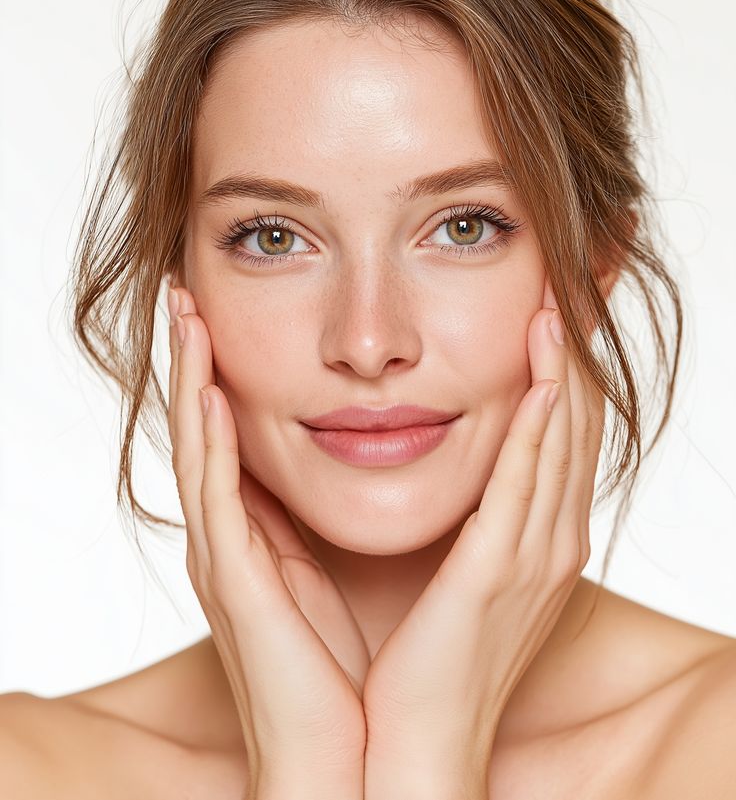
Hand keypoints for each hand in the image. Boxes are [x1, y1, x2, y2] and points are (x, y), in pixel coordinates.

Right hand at [167, 286, 369, 799]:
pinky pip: (216, 497)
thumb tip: (353, 463)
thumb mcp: (332, 573)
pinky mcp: (235, 582)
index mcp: (252, 534)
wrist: (351, 757)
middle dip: (190, 359)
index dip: (216, 372)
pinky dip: (208, 442)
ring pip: (196, 448)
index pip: (227, 435)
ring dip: (189, 378)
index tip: (217, 313)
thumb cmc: (344, 667)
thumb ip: (319, 522)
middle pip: (199, 428)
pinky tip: (208, 392)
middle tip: (185, 293)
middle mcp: (227, 538)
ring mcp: (224, 558)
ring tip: (185, 314)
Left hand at [361, 275, 604, 799]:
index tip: (551, 312)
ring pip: (561, 440)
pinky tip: (540, 371)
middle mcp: (552, 540)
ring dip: (561, 368)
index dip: (565, 370)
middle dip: (575, 354)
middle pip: (577, 426)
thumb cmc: (427, 658)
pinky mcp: (501, 570)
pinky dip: (539, 421)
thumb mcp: (459, 574)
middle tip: (570, 286)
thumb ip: (469, 517)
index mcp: (538, 540)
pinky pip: (527, 479)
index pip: (564, 436)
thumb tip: (458, 467)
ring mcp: (534, 556)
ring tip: (557, 302)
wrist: (412, 745)